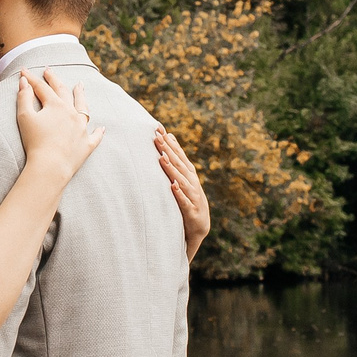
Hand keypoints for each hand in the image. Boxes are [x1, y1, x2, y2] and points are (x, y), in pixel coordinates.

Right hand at [16, 69, 103, 178]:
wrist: (51, 166)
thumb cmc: (35, 143)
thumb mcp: (24, 117)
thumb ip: (24, 97)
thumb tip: (23, 81)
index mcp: (56, 105)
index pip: (42, 88)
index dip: (31, 79)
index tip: (24, 71)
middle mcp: (71, 113)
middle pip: (63, 92)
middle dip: (54, 80)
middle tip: (49, 71)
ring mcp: (82, 128)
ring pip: (83, 108)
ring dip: (81, 95)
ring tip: (80, 86)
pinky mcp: (87, 144)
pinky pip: (95, 136)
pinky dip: (97, 131)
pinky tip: (100, 128)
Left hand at [157, 128, 210, 259]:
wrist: (200, 228)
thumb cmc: (188, 200)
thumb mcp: (183, 178)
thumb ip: (176, 159)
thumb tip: (169, 136)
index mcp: (189, 175)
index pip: (178, 155)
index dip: (169, 142)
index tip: (158, 128)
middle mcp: (193, 183)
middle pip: (179, 165)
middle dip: (167, 150)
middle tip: (156, 137)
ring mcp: (193, 198)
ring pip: (181, 181)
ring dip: (172, 170)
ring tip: (161, 159)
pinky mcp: (191, 213)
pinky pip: (184, 203)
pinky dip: (179, 194)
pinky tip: (173, 186)